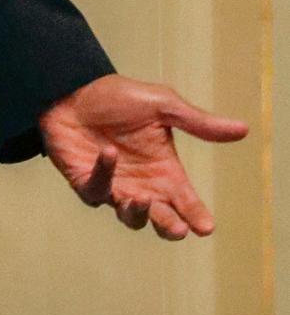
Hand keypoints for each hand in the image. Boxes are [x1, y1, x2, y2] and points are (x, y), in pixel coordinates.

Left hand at [39, 74, 247, 239]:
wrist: (72, 86)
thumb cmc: (116, 97)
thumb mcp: (162, 105)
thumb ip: (198, 123)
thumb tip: (243, 129)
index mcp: (165, 170)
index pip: (186, 201)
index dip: (196, 216)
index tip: (205, 226)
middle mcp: (142, 184)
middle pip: (162, 220)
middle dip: (170, 226)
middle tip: (179, 228)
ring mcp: (114, 186)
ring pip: (130, 217)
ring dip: (138, 212)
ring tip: (143, 198)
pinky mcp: (85, 182)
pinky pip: (96, 190)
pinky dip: (104, 174)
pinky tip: (109, 153)